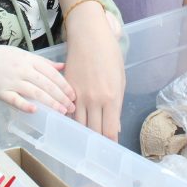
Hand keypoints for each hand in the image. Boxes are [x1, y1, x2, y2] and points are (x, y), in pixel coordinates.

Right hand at [0, 45, 75, 114]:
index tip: (73, 95)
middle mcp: (21, 69)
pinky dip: (25, 105)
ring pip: (34, 92)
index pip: (51, 72)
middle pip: (46, 84)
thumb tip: (62, 66)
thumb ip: (42, 61)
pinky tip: (36, 111)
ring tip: (61, 111)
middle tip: (72, 107)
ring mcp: (11, 81)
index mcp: (28, 59)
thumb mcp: (21, 54)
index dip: (64, 84)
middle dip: (61, 96)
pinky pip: (15, 100)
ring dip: (50, 103)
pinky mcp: (0, 92)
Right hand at [63, 6, 124, 139]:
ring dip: (83, 134)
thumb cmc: (109, 55)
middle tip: (98, 150)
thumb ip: (116, 105)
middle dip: (96, 143)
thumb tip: (114, 127)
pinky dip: (72, 120)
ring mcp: (78, 95)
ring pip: (78, 125)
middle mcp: (93, 100)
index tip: (110, 151)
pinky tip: (74, 124)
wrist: (89, 35)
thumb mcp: (119, 80)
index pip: (109, 131)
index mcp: (111, 98)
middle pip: (93, 132)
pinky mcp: (67, 89)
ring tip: (86, 141)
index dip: (109, 144)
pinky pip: (68, 111)